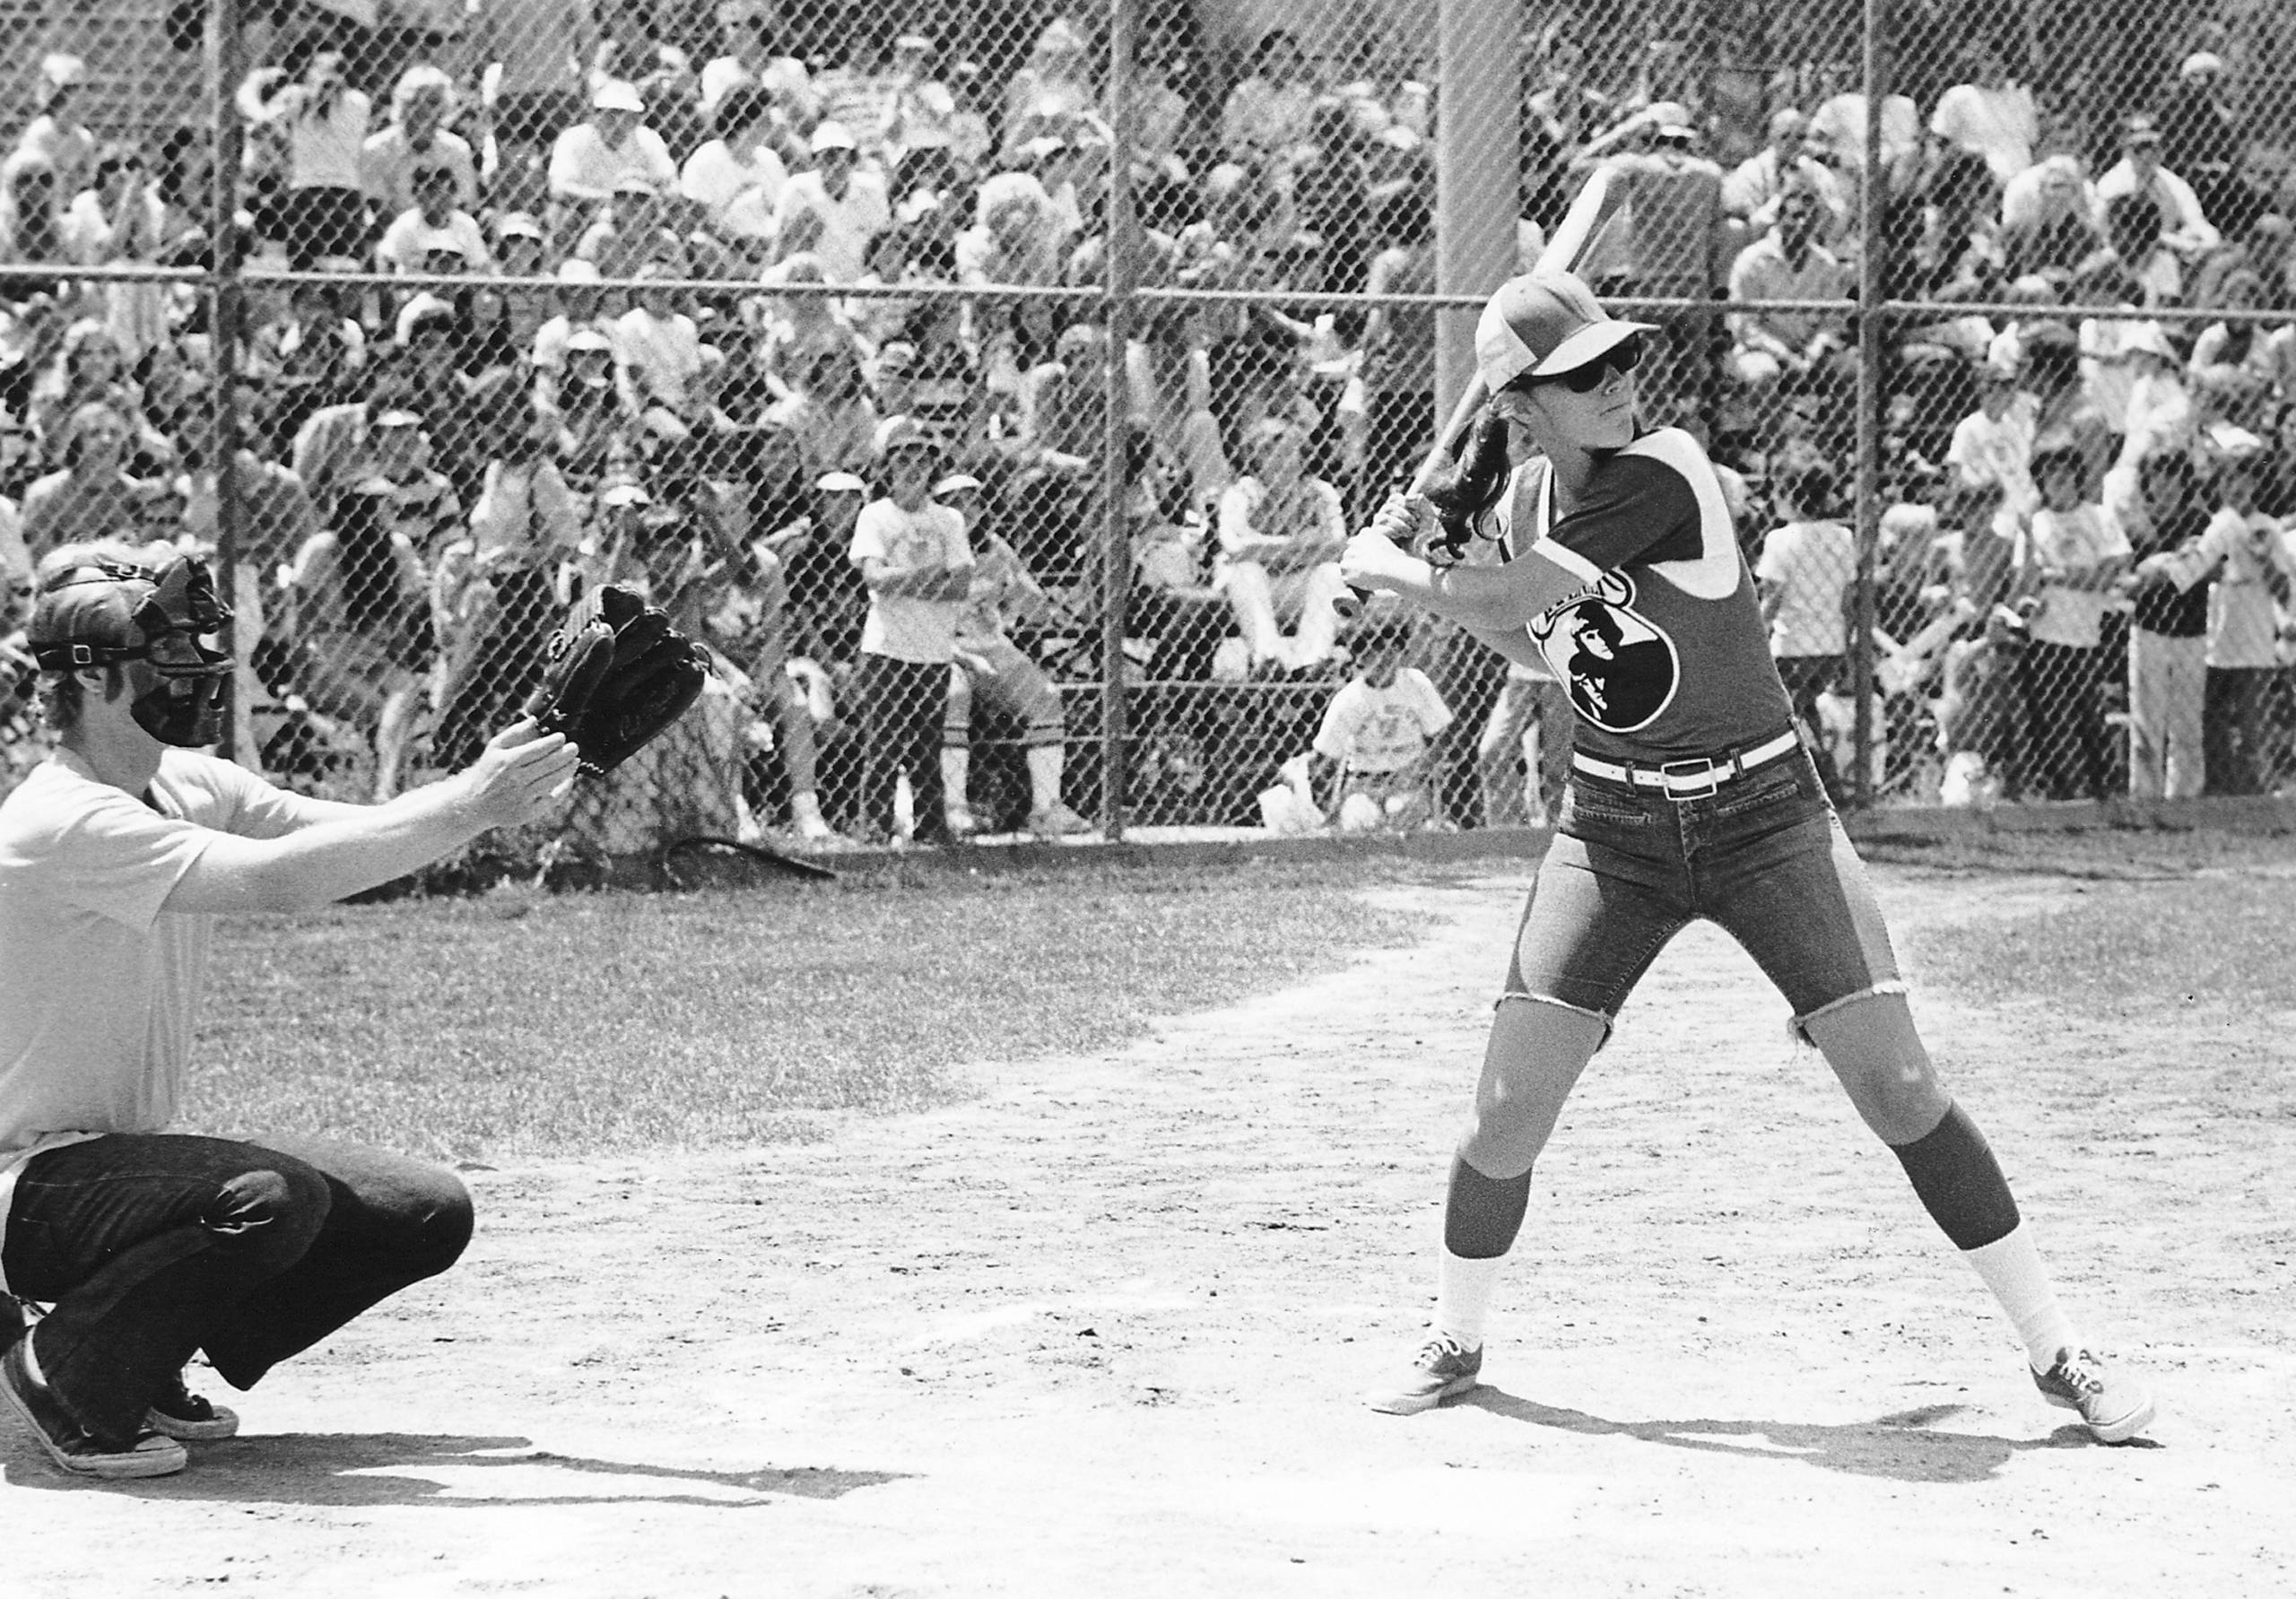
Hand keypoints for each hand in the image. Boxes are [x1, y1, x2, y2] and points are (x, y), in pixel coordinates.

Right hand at [466, 719, 580, 827]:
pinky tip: (569, 779)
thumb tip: (534, 720)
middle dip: (565, 754)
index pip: (536, 749)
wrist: (476, 804)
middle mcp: (516, 780)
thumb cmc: (488, 771)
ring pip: (553, 781)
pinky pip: (553, 799)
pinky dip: (564, 788)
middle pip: (548, 765)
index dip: (552, 742)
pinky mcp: (529, 812)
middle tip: (574, 747)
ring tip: (575, 760)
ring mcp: (523, 797)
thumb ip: (514, 732)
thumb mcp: (495, 748)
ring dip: (568, 770)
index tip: (562, 737)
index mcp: (508, 762)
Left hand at [1341, 512, 1422, 593]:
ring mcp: (1349, 554)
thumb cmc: (1400, 561)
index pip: (1358, 540)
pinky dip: (1350, 581)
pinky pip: (1344, 575)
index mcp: (1367, 533)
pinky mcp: (1346, 567)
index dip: (1361, 552)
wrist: (1391, 569)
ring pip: (1346, 563)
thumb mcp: (1400, 549)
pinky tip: (1357, 585)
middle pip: (1350, 552)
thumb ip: (1398, 549)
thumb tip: (1417, 557)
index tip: (1366, 560)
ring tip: (1361, 579)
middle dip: (1354, 561)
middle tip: (1364, 572)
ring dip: (1351, 570)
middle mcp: (1356, 541)